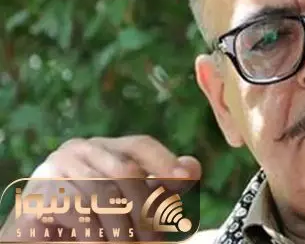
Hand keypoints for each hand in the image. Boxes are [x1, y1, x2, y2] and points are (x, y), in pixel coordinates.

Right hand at [0, 135, 201, 241]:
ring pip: (104, 193)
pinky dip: (94, 234)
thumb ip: (158, 185)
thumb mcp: (127, 199)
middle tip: (155, 241)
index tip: (184, 179)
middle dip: (146, 208)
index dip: (164, 160)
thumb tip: (192, 168)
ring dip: (122, 228)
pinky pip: (76, 211)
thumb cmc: (91, 217)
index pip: (140, 145)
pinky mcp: (40, 192)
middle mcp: (82, 149)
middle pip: (126, 171)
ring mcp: (57, 167)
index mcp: (106, 147)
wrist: (38, 234)